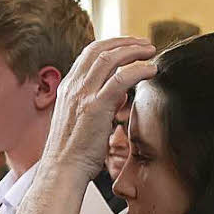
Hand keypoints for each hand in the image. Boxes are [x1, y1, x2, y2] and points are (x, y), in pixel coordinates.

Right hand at [42, 37, 156, 181]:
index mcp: (67, 88)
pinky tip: (151, 70)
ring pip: (110, 58)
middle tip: (143, 44)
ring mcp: (83, 95)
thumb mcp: (83, 121)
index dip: (110, 46)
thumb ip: (100, 103)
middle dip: (124, 42)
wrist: (62, 171)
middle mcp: (73, 87)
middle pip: (99, 49)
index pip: (88, 55)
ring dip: (133, 50)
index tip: (128, 48)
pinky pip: (120, 79)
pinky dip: (138, 69)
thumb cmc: (74, 154)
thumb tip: (120, 94)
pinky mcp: (95, 107)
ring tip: (150, 51)